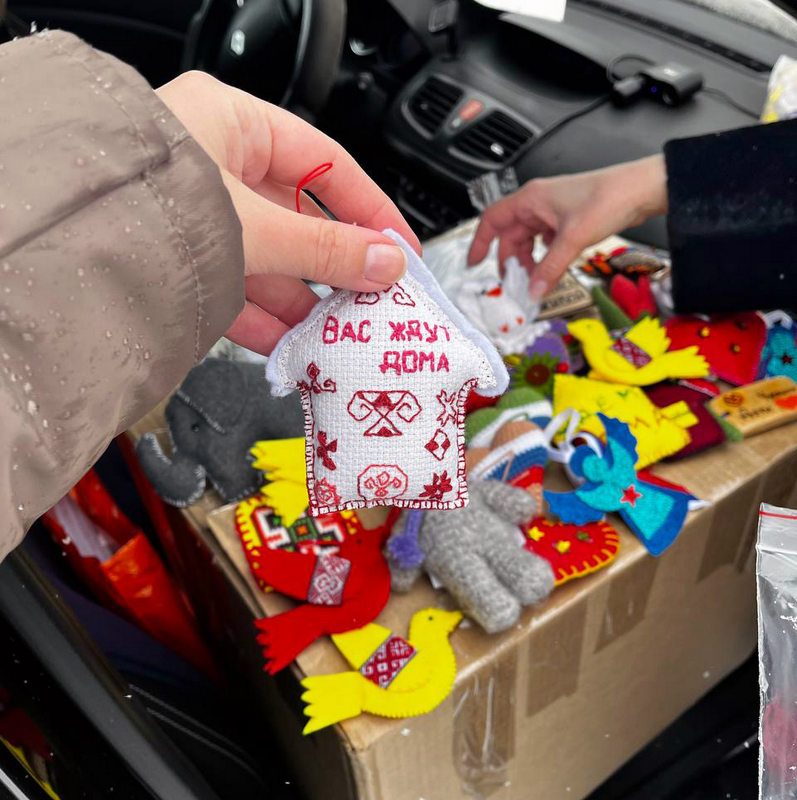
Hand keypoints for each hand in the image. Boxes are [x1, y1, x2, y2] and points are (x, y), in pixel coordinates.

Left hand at [156, 72, 419, 354]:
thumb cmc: (152, 208)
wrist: (75, 257)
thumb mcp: (262, 227)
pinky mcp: (184, 262)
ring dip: (304, 300)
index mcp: (234, 125)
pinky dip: (266, 319)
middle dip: (336, 265)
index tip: (398, 246)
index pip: (326, 161)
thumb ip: (329, 248)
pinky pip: (239, 289)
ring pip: (270, 260)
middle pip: (300, 218)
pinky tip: (293, 343)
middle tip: (372, 297)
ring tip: (339, 331)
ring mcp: (199, 216)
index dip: (369, 207)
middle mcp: (215, 166)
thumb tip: (386, 263)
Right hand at [467, 155, 666, 299]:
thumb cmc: (609, 197)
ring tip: (536, 281)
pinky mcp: (568, 220)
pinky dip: (545, 258)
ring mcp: (553, 212)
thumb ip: (550, 268)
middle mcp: (538, 203)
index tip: (474, 263)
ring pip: (529, 241)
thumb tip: (533, 291)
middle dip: (511, 261)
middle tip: (515, 284)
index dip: (480, 242)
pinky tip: (552, 269)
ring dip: (530, 262)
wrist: (642, 189)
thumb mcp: (573, 238)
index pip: (492, 220)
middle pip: (511, 236)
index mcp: (531, 199)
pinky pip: (546, 242)